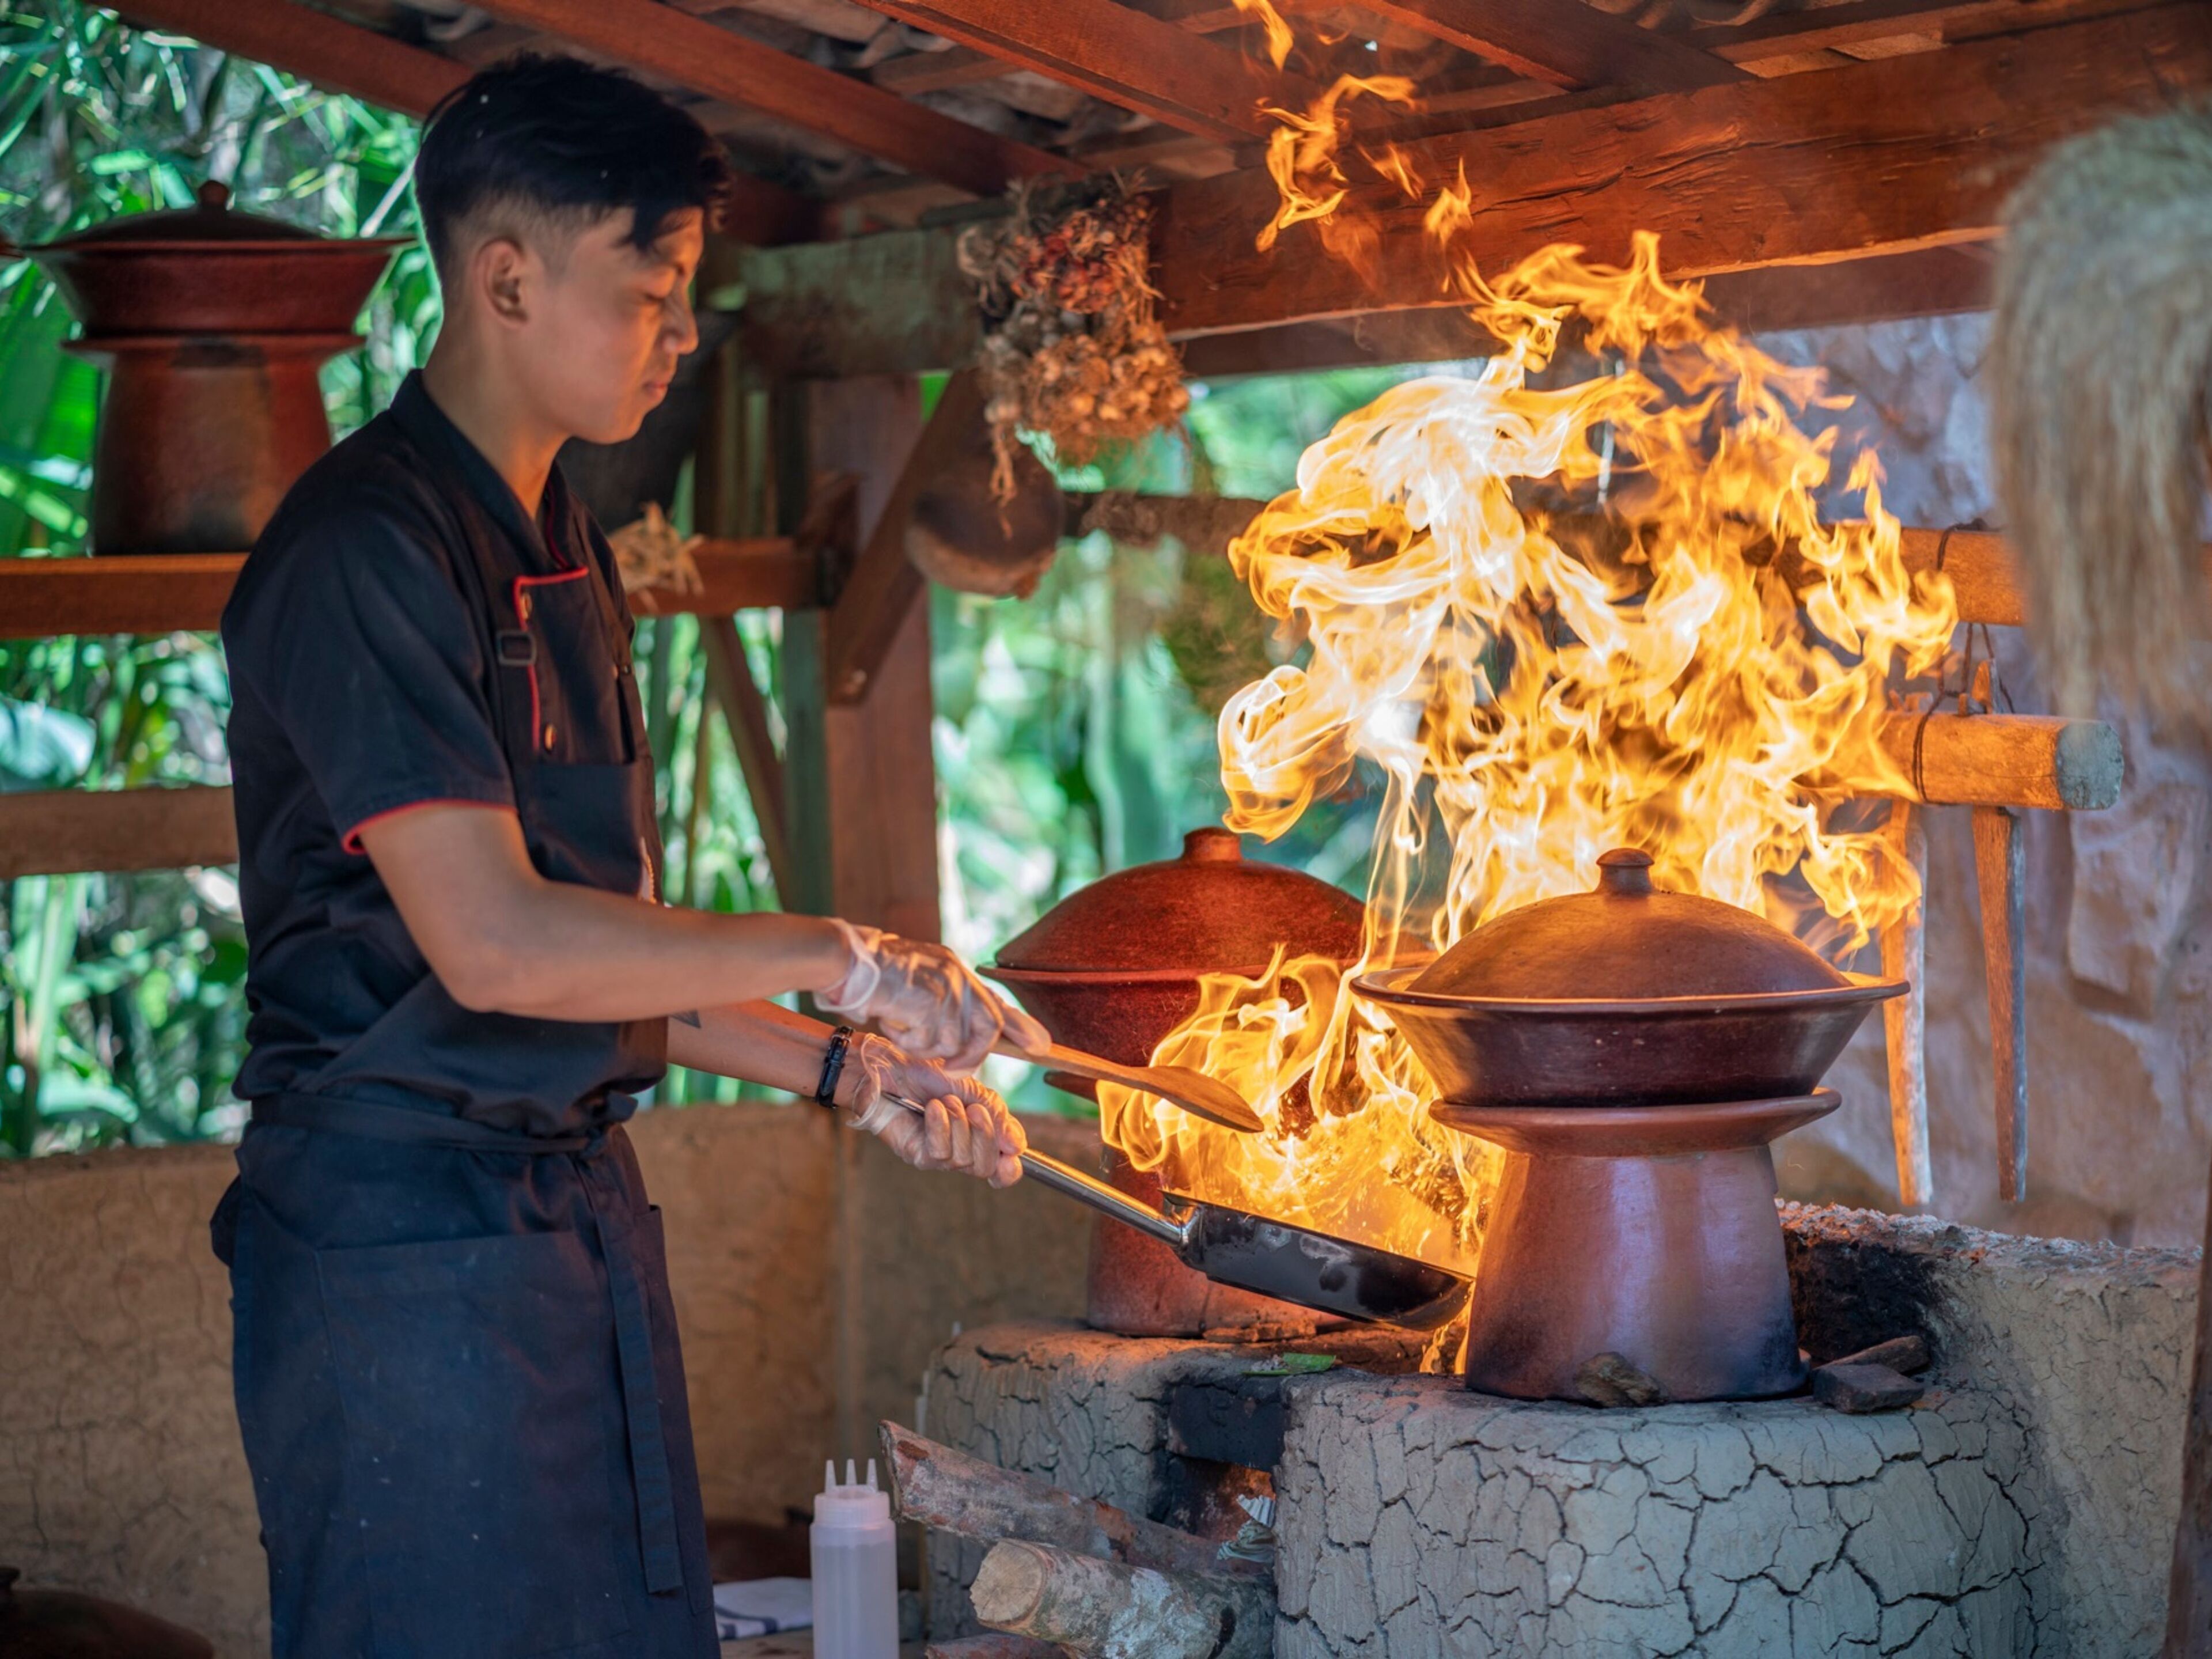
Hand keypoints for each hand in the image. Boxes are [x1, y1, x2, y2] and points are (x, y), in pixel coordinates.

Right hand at [819, 920, 1049, 1072]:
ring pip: (956, 1041)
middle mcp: (957, 976)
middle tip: (953, 1068)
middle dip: (974, 1054)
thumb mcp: (920, 984)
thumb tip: (957, 1039)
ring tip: (906, 1034)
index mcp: (955, 970)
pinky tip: (894, 1026)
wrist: (850, 961)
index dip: (1022, 1025)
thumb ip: (943, 1004)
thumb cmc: (876, 976)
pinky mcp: (929, 1002)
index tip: (1042, 1046)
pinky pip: (930, 1041)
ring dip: (931, 1048)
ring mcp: (945, 988)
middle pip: (989, 1025)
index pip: (998, 1001)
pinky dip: (911, 1043)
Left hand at [839, 1033, 1025, 1187]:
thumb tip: (1017, 1147)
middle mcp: (962, 1152)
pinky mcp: (918, 1155)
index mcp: (980, 1138)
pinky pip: (940, 1153)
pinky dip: (940, 1126)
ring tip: (945, 1101)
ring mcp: (939, 1157)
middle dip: (985, 1136)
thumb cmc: (932, 1076)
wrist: (894, 1068)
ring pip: (963, 1160)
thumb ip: (998, 1117)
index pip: (1003, 1171)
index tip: (1011, 1154)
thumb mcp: (975, 1091)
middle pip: (986, 1167)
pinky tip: (932, 1108)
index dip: (1010, 1169)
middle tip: (975, 1109)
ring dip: (958, 1123)